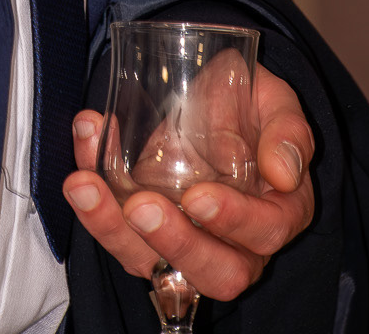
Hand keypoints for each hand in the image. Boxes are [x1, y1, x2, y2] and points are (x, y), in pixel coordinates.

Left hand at [64, 66, 314, 296]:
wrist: (214, 96)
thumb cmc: (252, 106)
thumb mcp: (277, 102)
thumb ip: (287, 129)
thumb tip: (283, 172)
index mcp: (278, 211)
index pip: (263, 232)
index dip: (232, 220)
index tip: (198, 197)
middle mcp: (236, 243)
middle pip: (214, 272)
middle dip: (174, 243)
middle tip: (140, 206)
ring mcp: (186, 242)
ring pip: (154, 264)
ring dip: (113, 230)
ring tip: (84, 185)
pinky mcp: (146, 234)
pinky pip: (118, 235)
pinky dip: (93, 204)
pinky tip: (81, 159)